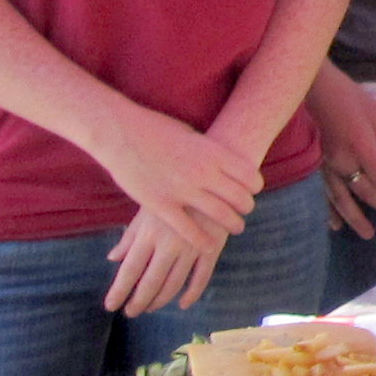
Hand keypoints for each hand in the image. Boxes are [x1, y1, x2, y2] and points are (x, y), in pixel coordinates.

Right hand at [93, 107, 262, 259]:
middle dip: (247, 207)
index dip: (255, 186)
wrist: (120, 133)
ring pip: (220, 214)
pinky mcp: (160, 205)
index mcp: (213, 152)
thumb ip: (208, 152)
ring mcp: (182, 190)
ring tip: (237, 227)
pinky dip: (203, 240)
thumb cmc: (156, 129)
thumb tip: (223, 162)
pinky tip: (210, 245)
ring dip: (233, 224)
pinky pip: (188, 229)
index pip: (249, 175)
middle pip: (239, 197)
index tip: (253, 190)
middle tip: (246, 211)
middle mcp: (202, 172)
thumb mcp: (191, 135)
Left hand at [105, 205, 226, 316]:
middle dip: (139, 301)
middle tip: (131, 313)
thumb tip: (113, 258)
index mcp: (149, 233)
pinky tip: (183, 303)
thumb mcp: (148, 211)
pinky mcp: (212, 248)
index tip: (111, 306)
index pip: (130, 270)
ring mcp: (192, 247)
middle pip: (151, 282)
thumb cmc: (174, 193)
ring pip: (174, 283)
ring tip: (150, 307)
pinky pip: (202, 277)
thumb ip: (130, 236)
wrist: (212, 180)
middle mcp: (168, 244)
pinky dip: (192, 293)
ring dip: (160, 300)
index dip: (120, 290)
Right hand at [307, 63, 375, 240]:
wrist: (315, 90)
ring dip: (353, 218)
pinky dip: (327, 210)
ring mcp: (326, 165)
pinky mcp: (315, 166)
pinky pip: (322, 194)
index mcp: (361, 145)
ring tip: (365, 234)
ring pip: (340, 198)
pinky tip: (332, 225)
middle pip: (363, 190)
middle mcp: (342, 160)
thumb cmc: (349, 98)